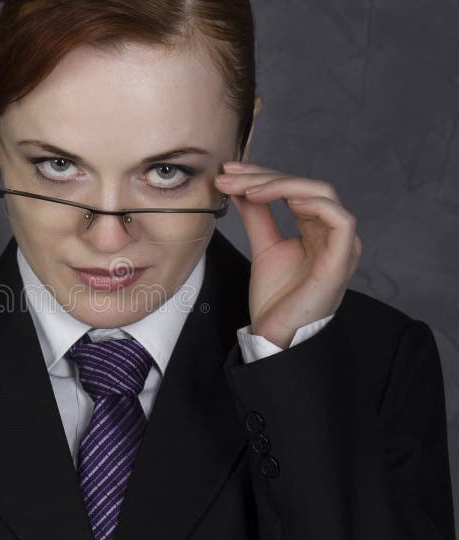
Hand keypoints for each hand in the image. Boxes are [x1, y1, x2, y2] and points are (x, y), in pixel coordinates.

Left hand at [214, 162, 361, 348]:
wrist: (277, 336)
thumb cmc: (276, 299)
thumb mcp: (263, 246)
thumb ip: (257, 215)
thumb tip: (242, 186)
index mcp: (316, 229)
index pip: (293, 188)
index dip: (262, 175)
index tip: (228, 172)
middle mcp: (332, 233)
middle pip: (305, 186)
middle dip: (264, 176)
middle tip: (230, 177)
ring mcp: (340, 245)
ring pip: (322, 194)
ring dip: (282, 185)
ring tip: (249, 189)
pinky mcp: (341, 260)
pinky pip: (341, 220)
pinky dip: (314, 204)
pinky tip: (285, 200)